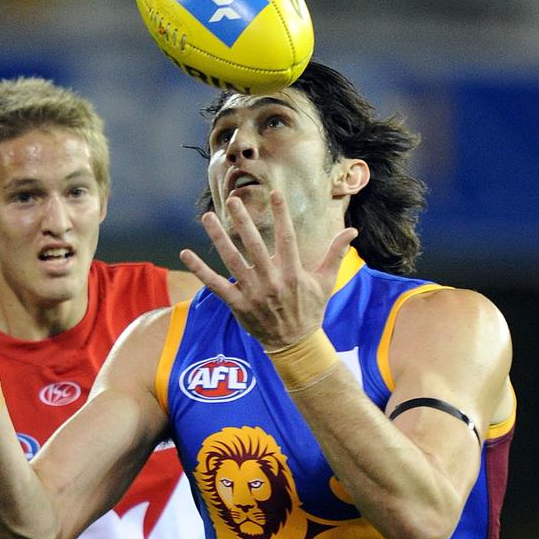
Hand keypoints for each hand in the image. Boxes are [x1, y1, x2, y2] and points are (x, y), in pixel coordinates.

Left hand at [180, 190, 355, 349]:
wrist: (295, 345)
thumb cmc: (311, 310)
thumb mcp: (326, 282)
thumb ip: (336, 254)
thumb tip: (352, 231)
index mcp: (292, 273)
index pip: (286, 237)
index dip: (280, 215)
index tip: (274, 193)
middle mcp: (271, 281)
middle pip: (254, 245)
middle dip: (242, 221)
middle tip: (231, 200)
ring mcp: (252, 293)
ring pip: (231, 260)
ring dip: (218, 238)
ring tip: (207, 217)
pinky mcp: (237, 304)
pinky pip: (215, 285)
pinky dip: (200, 270)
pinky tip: (186, 254)